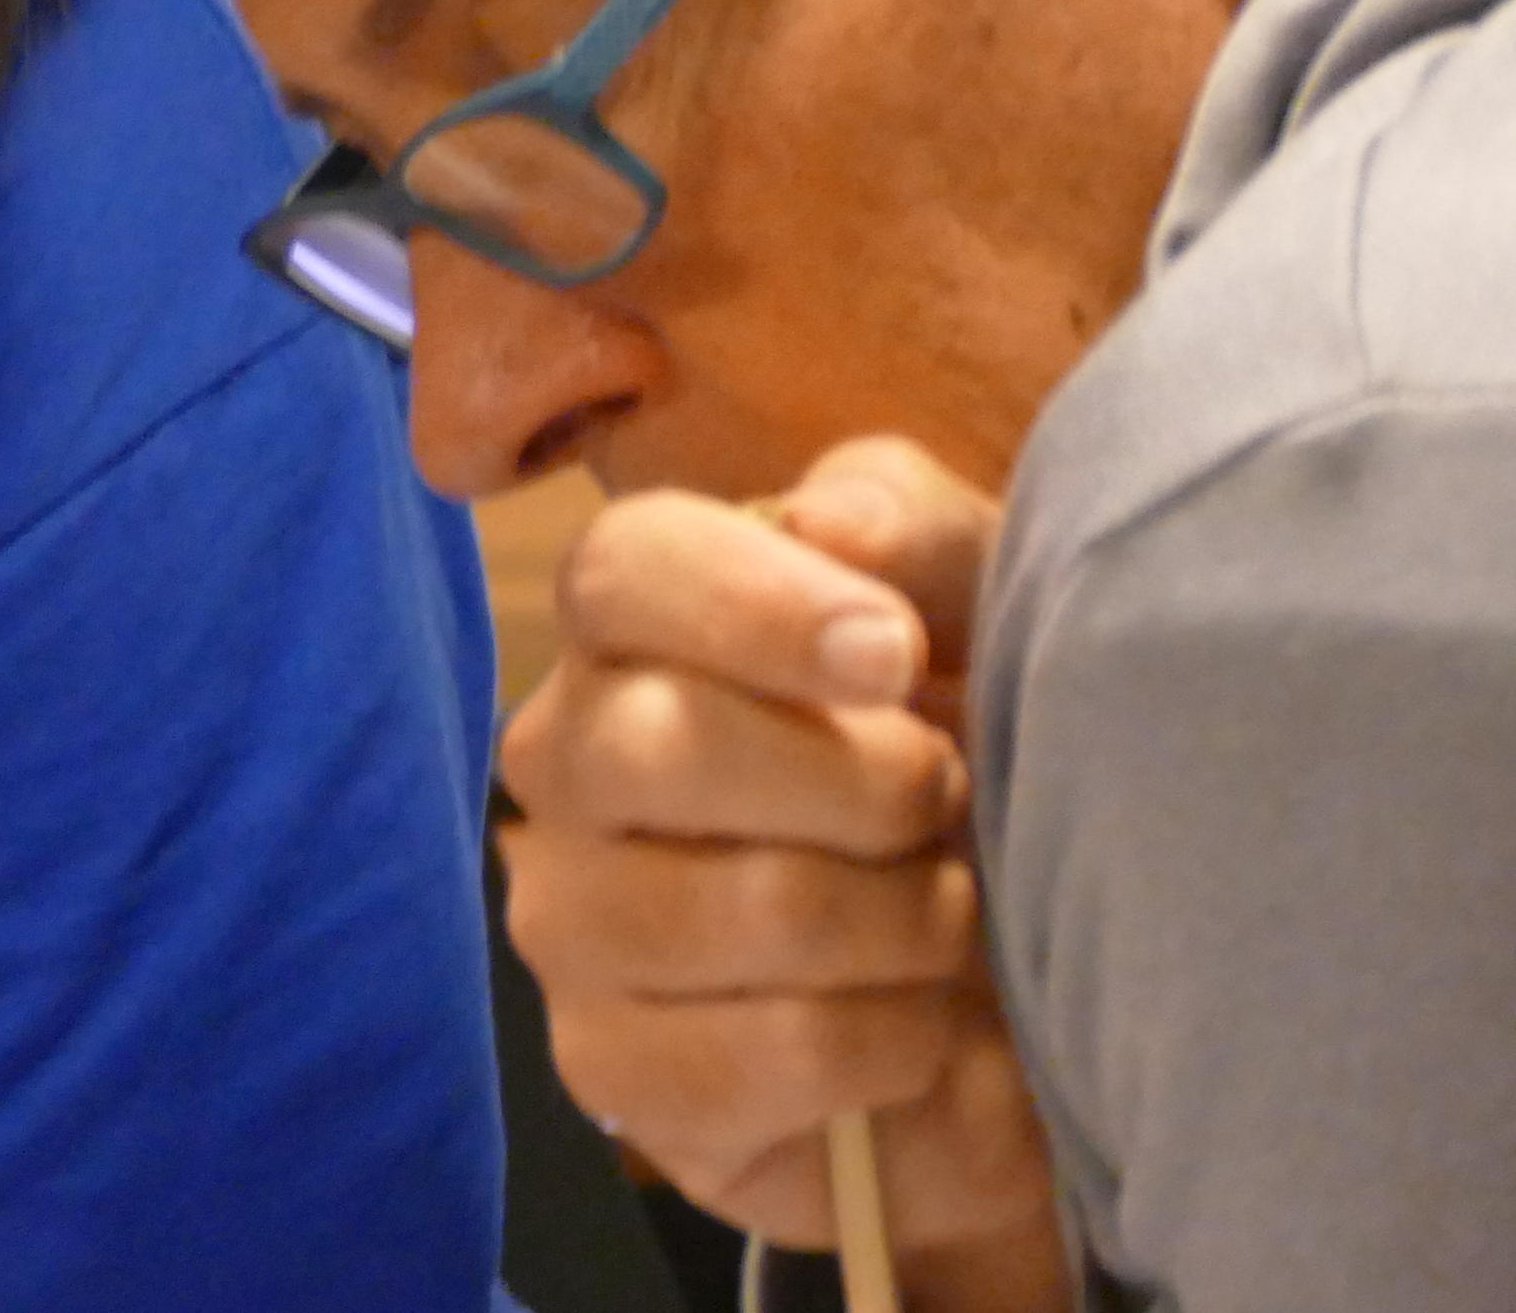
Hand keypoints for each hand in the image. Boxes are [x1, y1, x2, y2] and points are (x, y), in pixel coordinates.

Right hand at [499, 437, 1066, 1301]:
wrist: (1022, 1001)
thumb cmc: (982, 770)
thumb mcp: (989, 614)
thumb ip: (916, 532)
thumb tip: (833, 523)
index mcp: (638, 628)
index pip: (619, 570)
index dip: (755, 603)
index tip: (895, 655)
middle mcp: (569, 761)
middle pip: (658, 743)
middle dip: (867, 789)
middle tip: (947, 808)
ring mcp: (568, 919)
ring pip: (736, 909)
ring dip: (902, 926)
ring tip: (945, 927)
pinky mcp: (605, 1067)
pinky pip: (756, 1058)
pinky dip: (886, 1051)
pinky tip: (911, 1034)